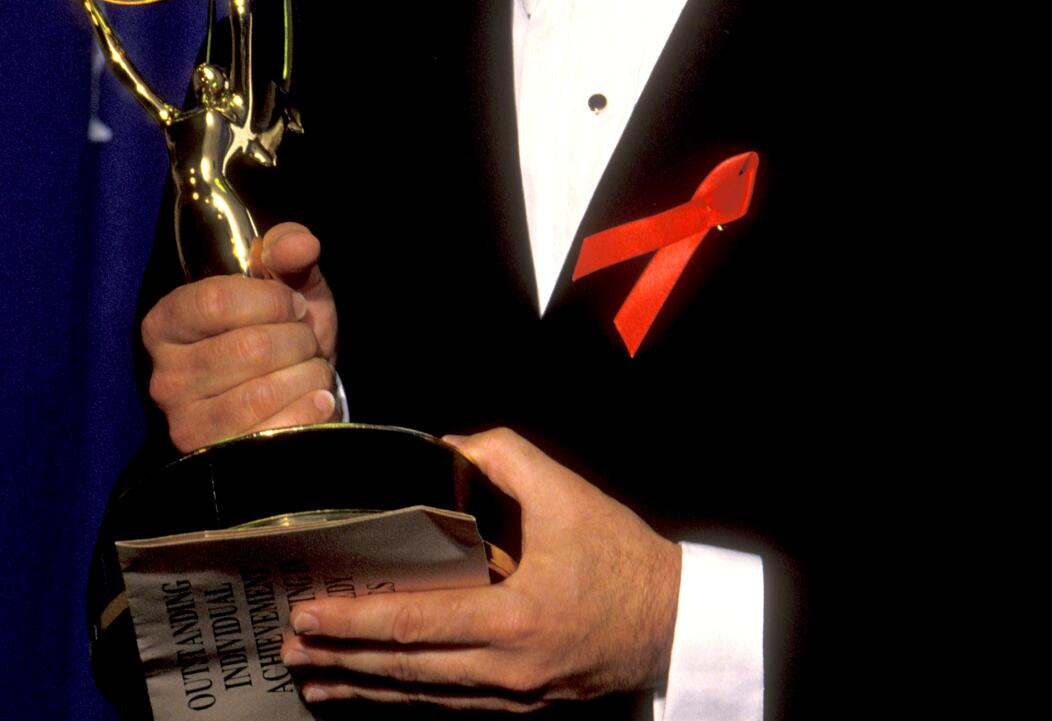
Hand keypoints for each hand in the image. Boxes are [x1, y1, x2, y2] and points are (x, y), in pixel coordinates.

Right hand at [141, 222, 337, 452]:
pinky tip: (316, 399)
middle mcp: (165, 377)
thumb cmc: (285, 329)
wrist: (299, 392)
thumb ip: (290, 248)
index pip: (213, 300)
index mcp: (168, 322)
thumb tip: (299, 245)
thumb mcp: (289, 279)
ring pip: (263, 392)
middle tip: (303, 342)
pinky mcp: (216, 461)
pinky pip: (275, 433)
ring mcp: (186, 424)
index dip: (269, 300)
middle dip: (297, 340)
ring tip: (308, 369)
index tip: (292, 304)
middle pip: (247, 348)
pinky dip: (310, 410)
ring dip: (307, 374)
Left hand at [279, 427, 681, 709]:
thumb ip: (506, 457)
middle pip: (404, 674)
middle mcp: (504, 672)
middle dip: (340, 661)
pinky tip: (379, 693)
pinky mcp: (521, 706)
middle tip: (288, 649)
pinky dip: (405, 701)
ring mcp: (512, 699)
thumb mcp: (567, 494)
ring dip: (362, 690)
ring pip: (420, 700)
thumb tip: (448, 446)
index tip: (309, 612)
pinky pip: (449, 708)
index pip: (414, 626)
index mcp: (512, 620)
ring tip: (314, 680)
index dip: (355, 622)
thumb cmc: (621, 557)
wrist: (674, 621)